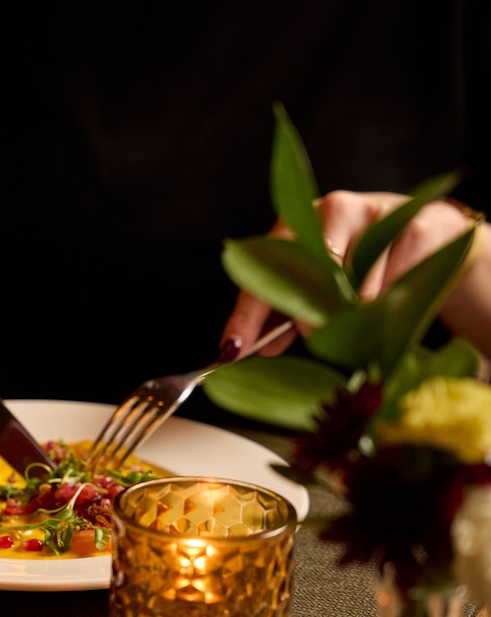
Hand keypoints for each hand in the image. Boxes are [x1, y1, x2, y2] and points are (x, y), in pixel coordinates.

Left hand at [219, 191, 490, 358]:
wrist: (441, 246)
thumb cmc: (372, 269)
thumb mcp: (328, 290)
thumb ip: (294, 314)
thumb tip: (260, 347)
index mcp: (298, 225)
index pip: (262, 269)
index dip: (246, 311)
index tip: (232, 348)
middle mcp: (332, 210)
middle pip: (304, 262)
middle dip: (302, 305)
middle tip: (308, 336)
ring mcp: (377, 212)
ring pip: (352, 267)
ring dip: (348, 306)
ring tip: (352, 331)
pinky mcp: (424, 222)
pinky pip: (398, 263)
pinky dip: (389, 293)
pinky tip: (386, 310)